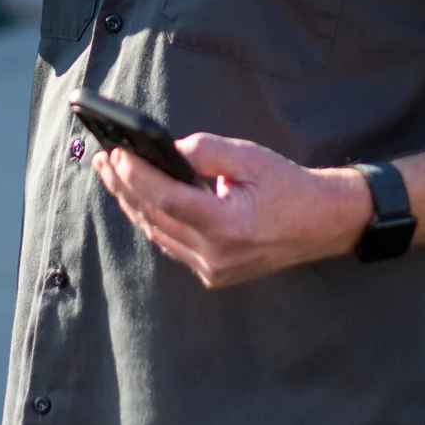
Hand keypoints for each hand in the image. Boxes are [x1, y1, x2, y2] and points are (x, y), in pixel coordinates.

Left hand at [93, 133, 373, 287]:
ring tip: (112, 174)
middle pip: (154, 218)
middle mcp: (215, 254)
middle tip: (102, 159)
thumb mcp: (252, 157)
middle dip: (124, 186)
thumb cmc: (288, 186)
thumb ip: (207, 152)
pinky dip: (152, 219)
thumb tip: (168, 150)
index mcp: (227, 225)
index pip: (166, 199)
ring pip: (158, 234)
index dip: (135, 175)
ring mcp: (212, 269)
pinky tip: (138, 198)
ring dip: (132, 203)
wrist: (321, 224)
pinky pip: (171, 244)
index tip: (115, 152)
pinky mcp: (212, 274)